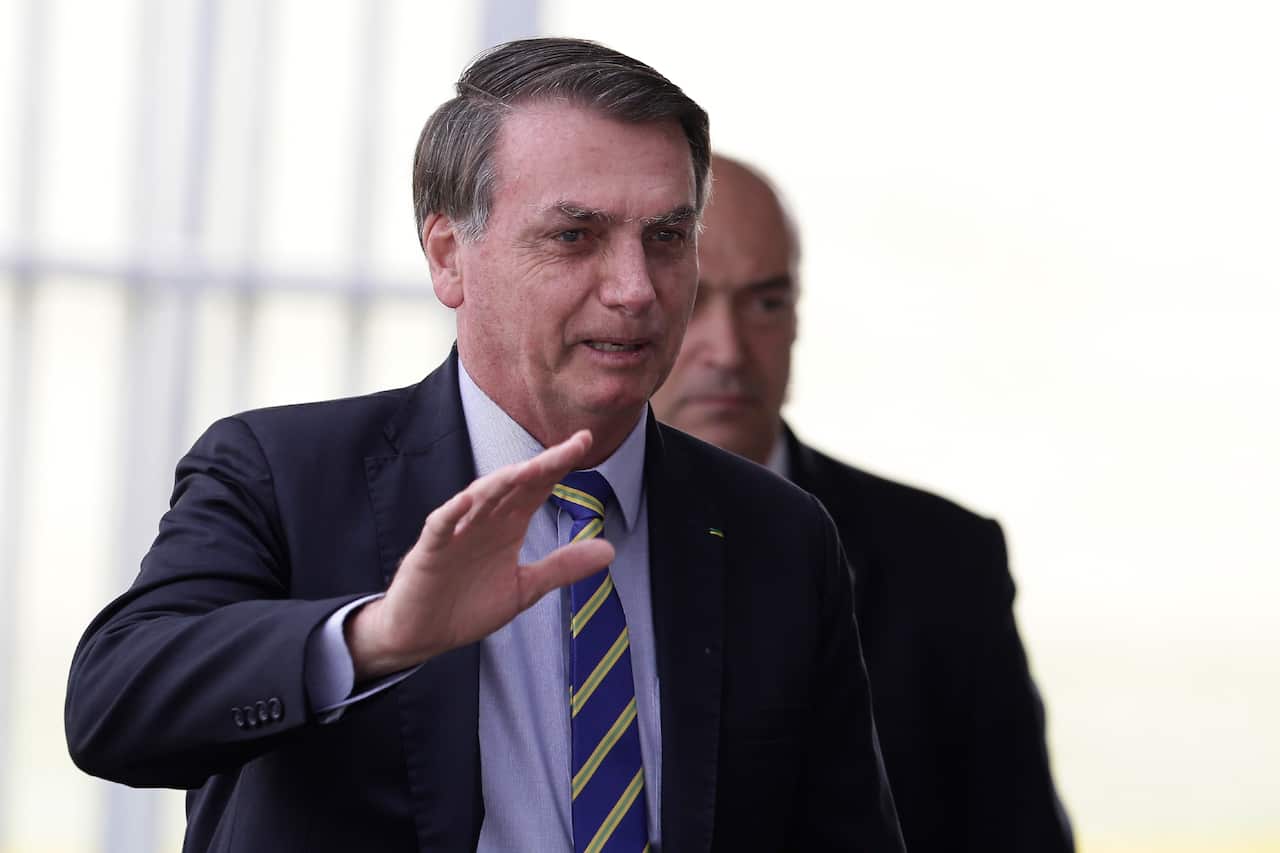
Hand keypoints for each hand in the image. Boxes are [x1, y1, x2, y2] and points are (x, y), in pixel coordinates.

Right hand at [346, 429, 613, 679]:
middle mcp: (484, 520)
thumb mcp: (525, 588)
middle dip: (544, 464)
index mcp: (508, 525)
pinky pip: (441, 527)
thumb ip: (563, 567)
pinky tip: (468, 500)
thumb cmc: (467, 606)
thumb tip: (610, 549)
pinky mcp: (430, 551)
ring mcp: (456, 533)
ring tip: (530, 468)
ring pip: (480, 498)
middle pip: (516, 484)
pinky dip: (453, 513)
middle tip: (575, 445)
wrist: (421, 635)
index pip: (538, 486)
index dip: (560, 464)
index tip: (586, 441)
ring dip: (503, 482)